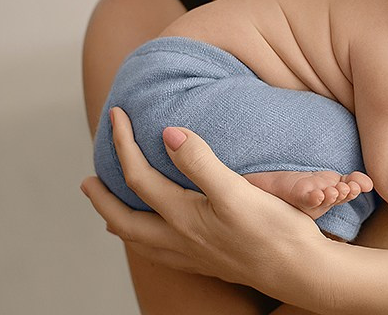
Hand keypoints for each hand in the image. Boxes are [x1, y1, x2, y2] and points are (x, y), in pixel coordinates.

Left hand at [80, 107, 324, 293]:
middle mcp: (180, 239)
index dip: (123, 143)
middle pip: (124, 220)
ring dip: (119, 222)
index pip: (138, 177)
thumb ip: (200, 162)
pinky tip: (157, 238)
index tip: (117, 116)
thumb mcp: (237, 191)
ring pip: (140, 242)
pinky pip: (161, 254)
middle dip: (101, 199)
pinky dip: (146, 241)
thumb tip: (167, 134)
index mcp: (183, 217)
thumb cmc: (274, 230)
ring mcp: (192, 256)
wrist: (300, 271)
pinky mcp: (208, 263)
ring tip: (109, 212)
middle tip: (87, 181)